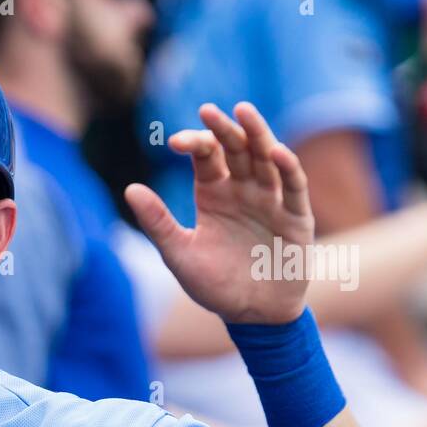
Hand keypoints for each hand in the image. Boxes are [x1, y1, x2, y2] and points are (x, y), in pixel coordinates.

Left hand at [125, 103, 313, 324]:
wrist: (251, 316)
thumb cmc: (213, 285)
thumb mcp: (179, 254)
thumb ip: (158, 222)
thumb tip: (130, 189)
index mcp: (213, 194)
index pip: (206, 157)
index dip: (194, 143)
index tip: (176, 143)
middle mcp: (243, 190)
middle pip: (237, 149)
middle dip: (224, 130)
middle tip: (210, 111)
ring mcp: (271, 200)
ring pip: (266, 158)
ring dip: (257, 135)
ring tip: (244, 112)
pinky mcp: (296, 217)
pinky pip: (293, 186)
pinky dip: (287, 168)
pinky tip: (275, 152)